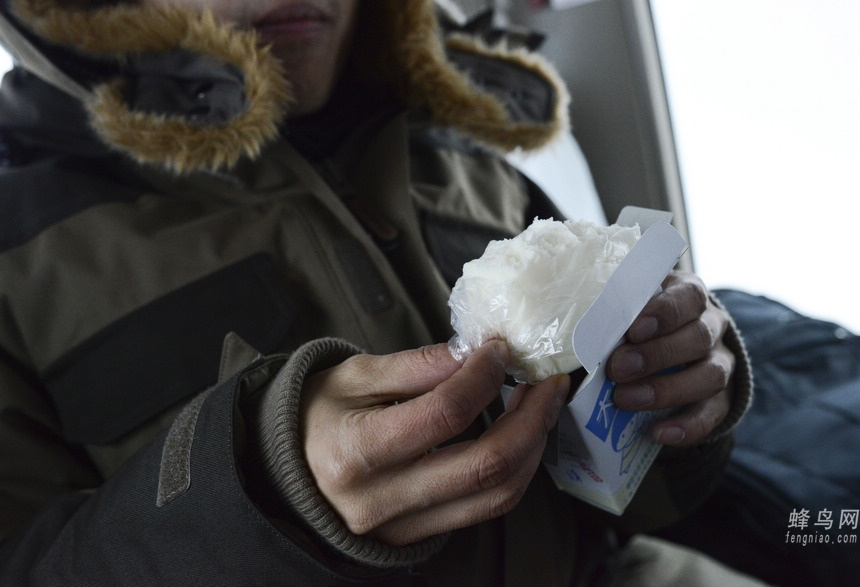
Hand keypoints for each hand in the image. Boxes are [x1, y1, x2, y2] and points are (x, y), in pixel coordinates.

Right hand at [300, 340, 569, 545]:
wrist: (284, 475)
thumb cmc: (315, 417)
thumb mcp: (354, 376)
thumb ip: (415, 366)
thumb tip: (473, 352)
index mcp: (356, 451)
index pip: (443, 414)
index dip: (484, 377)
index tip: (500, 349)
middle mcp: (382, 499)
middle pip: (484, 465)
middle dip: (532, 418)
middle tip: (548, 382)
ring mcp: (403, 527)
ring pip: (496, 495)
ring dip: (532, 448)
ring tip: (540, 406)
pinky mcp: (419, 537)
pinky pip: (484, 509)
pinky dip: (514, 471)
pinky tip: (520, 439)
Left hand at [606, 272, 733, 445]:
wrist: (674, 351)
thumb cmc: (640, 322)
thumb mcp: (631, 309)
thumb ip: (615, 313)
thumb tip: (580, 326)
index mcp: (689, 296)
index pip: (688, 298)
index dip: (664, 313)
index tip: (633, 330)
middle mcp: (712, 327)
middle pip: (698, 338)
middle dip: (657, 355)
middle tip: (618, 369)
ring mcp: (721, 363)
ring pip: (710, 376)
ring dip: (668, 390)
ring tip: (627, 400)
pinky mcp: (723, 399)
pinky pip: (712, 414)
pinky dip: (687, 426)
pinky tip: (658, 432)